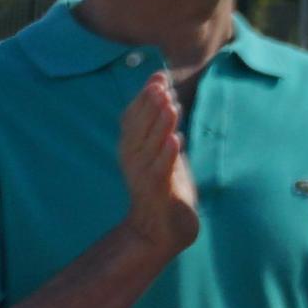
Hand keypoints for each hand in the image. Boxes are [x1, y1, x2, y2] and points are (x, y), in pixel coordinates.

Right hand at [115, 73, 197, 265]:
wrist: (161, 230)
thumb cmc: (165, 187)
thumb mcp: (163, 152)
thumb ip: (162, 126)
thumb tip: (166, 93)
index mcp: (131, 149)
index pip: (132, 118)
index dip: (143, 97)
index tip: (158, 76)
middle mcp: (132, 161)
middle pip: (138, 129)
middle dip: (150, 105)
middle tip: (162, 85)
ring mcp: (143, 177)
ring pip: (150, 147)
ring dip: (160, 125)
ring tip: (171, 105)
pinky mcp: (156, 192)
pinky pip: (161, 171)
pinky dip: (168, 155)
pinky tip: (176, 140)